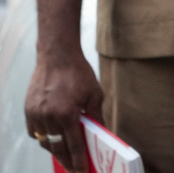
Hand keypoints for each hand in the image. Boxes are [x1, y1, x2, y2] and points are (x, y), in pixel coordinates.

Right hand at [25, 46, 102, 172]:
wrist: (57, 56)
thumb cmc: (79, 73)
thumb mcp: (94, 94)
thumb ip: (96, 116)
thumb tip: (102, 134)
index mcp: (66, 114)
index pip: (73, 145)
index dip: (78, 160)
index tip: (82, 172)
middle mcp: (48, 117)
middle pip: (57, 147)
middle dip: (66, 161)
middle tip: (75, 169)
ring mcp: (35, 114)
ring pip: (44, 141)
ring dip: (55, 150)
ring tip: (65, 156)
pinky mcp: (28, 110)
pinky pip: (34, 132)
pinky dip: (43, 138)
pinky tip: (52, 139)